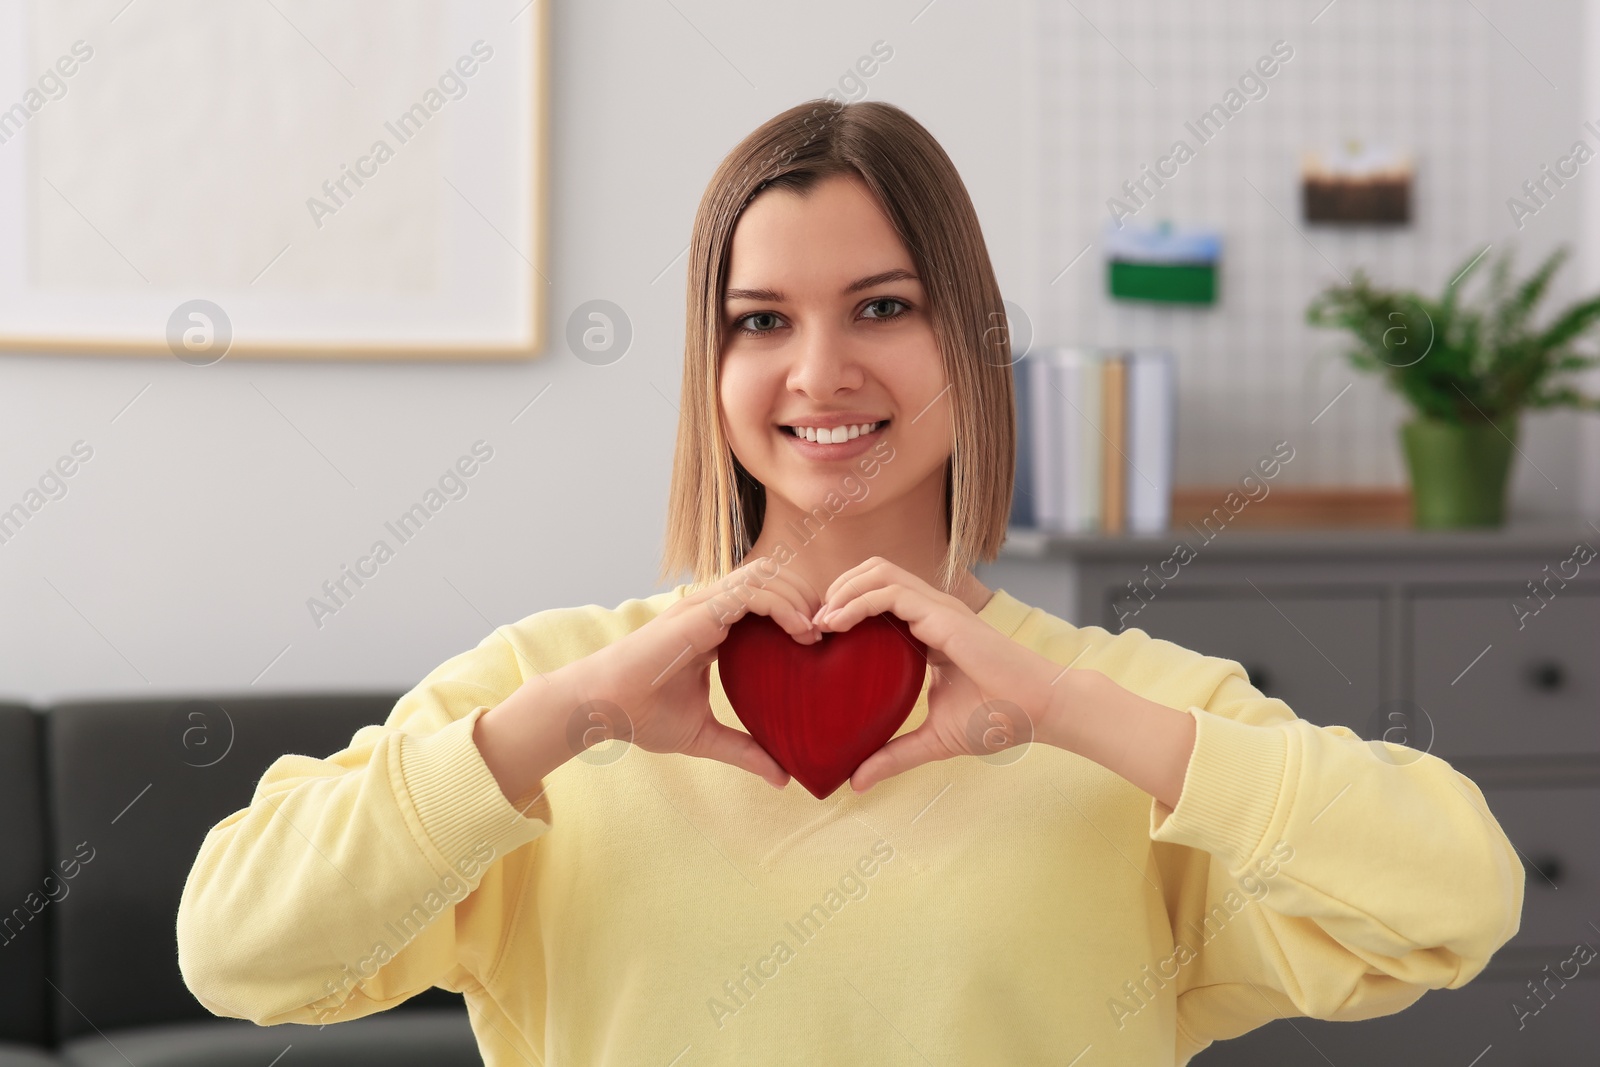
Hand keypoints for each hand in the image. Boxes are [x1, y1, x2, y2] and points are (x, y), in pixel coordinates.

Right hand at [567, 555, 824, 787]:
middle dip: (804, 598)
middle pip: (770, 579)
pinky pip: (751, 592)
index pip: (763, 600)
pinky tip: (801, 632)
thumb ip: (744, 750)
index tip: (820, 645)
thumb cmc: (643, 717)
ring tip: (817, 633)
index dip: (795, 613)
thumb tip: (782, 778)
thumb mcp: (704, 736)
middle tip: (829, 634)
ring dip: (798, 598)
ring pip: (764, 576)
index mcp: (712, 628)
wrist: (602, 709)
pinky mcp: (700, 612)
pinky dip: (782, 605)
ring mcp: (704, 606)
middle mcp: (710, 609)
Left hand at [811, 557, 1062, 792]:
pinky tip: (835, 623)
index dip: (843, 608)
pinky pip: (890, 591)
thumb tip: (856, 782)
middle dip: (835, 590)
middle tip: (809, 625)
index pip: (877, 598)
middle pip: (872, 574)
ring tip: (817, 621)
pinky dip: (856, 601)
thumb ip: (894, 755)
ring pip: (877, 572)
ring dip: (840, 589)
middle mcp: (930, 611)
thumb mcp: (934, 740)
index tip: (815, 638)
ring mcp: (937, 608)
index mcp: (927, 631)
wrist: (1039, 712)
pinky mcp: (942, 614)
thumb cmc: (998, 720)